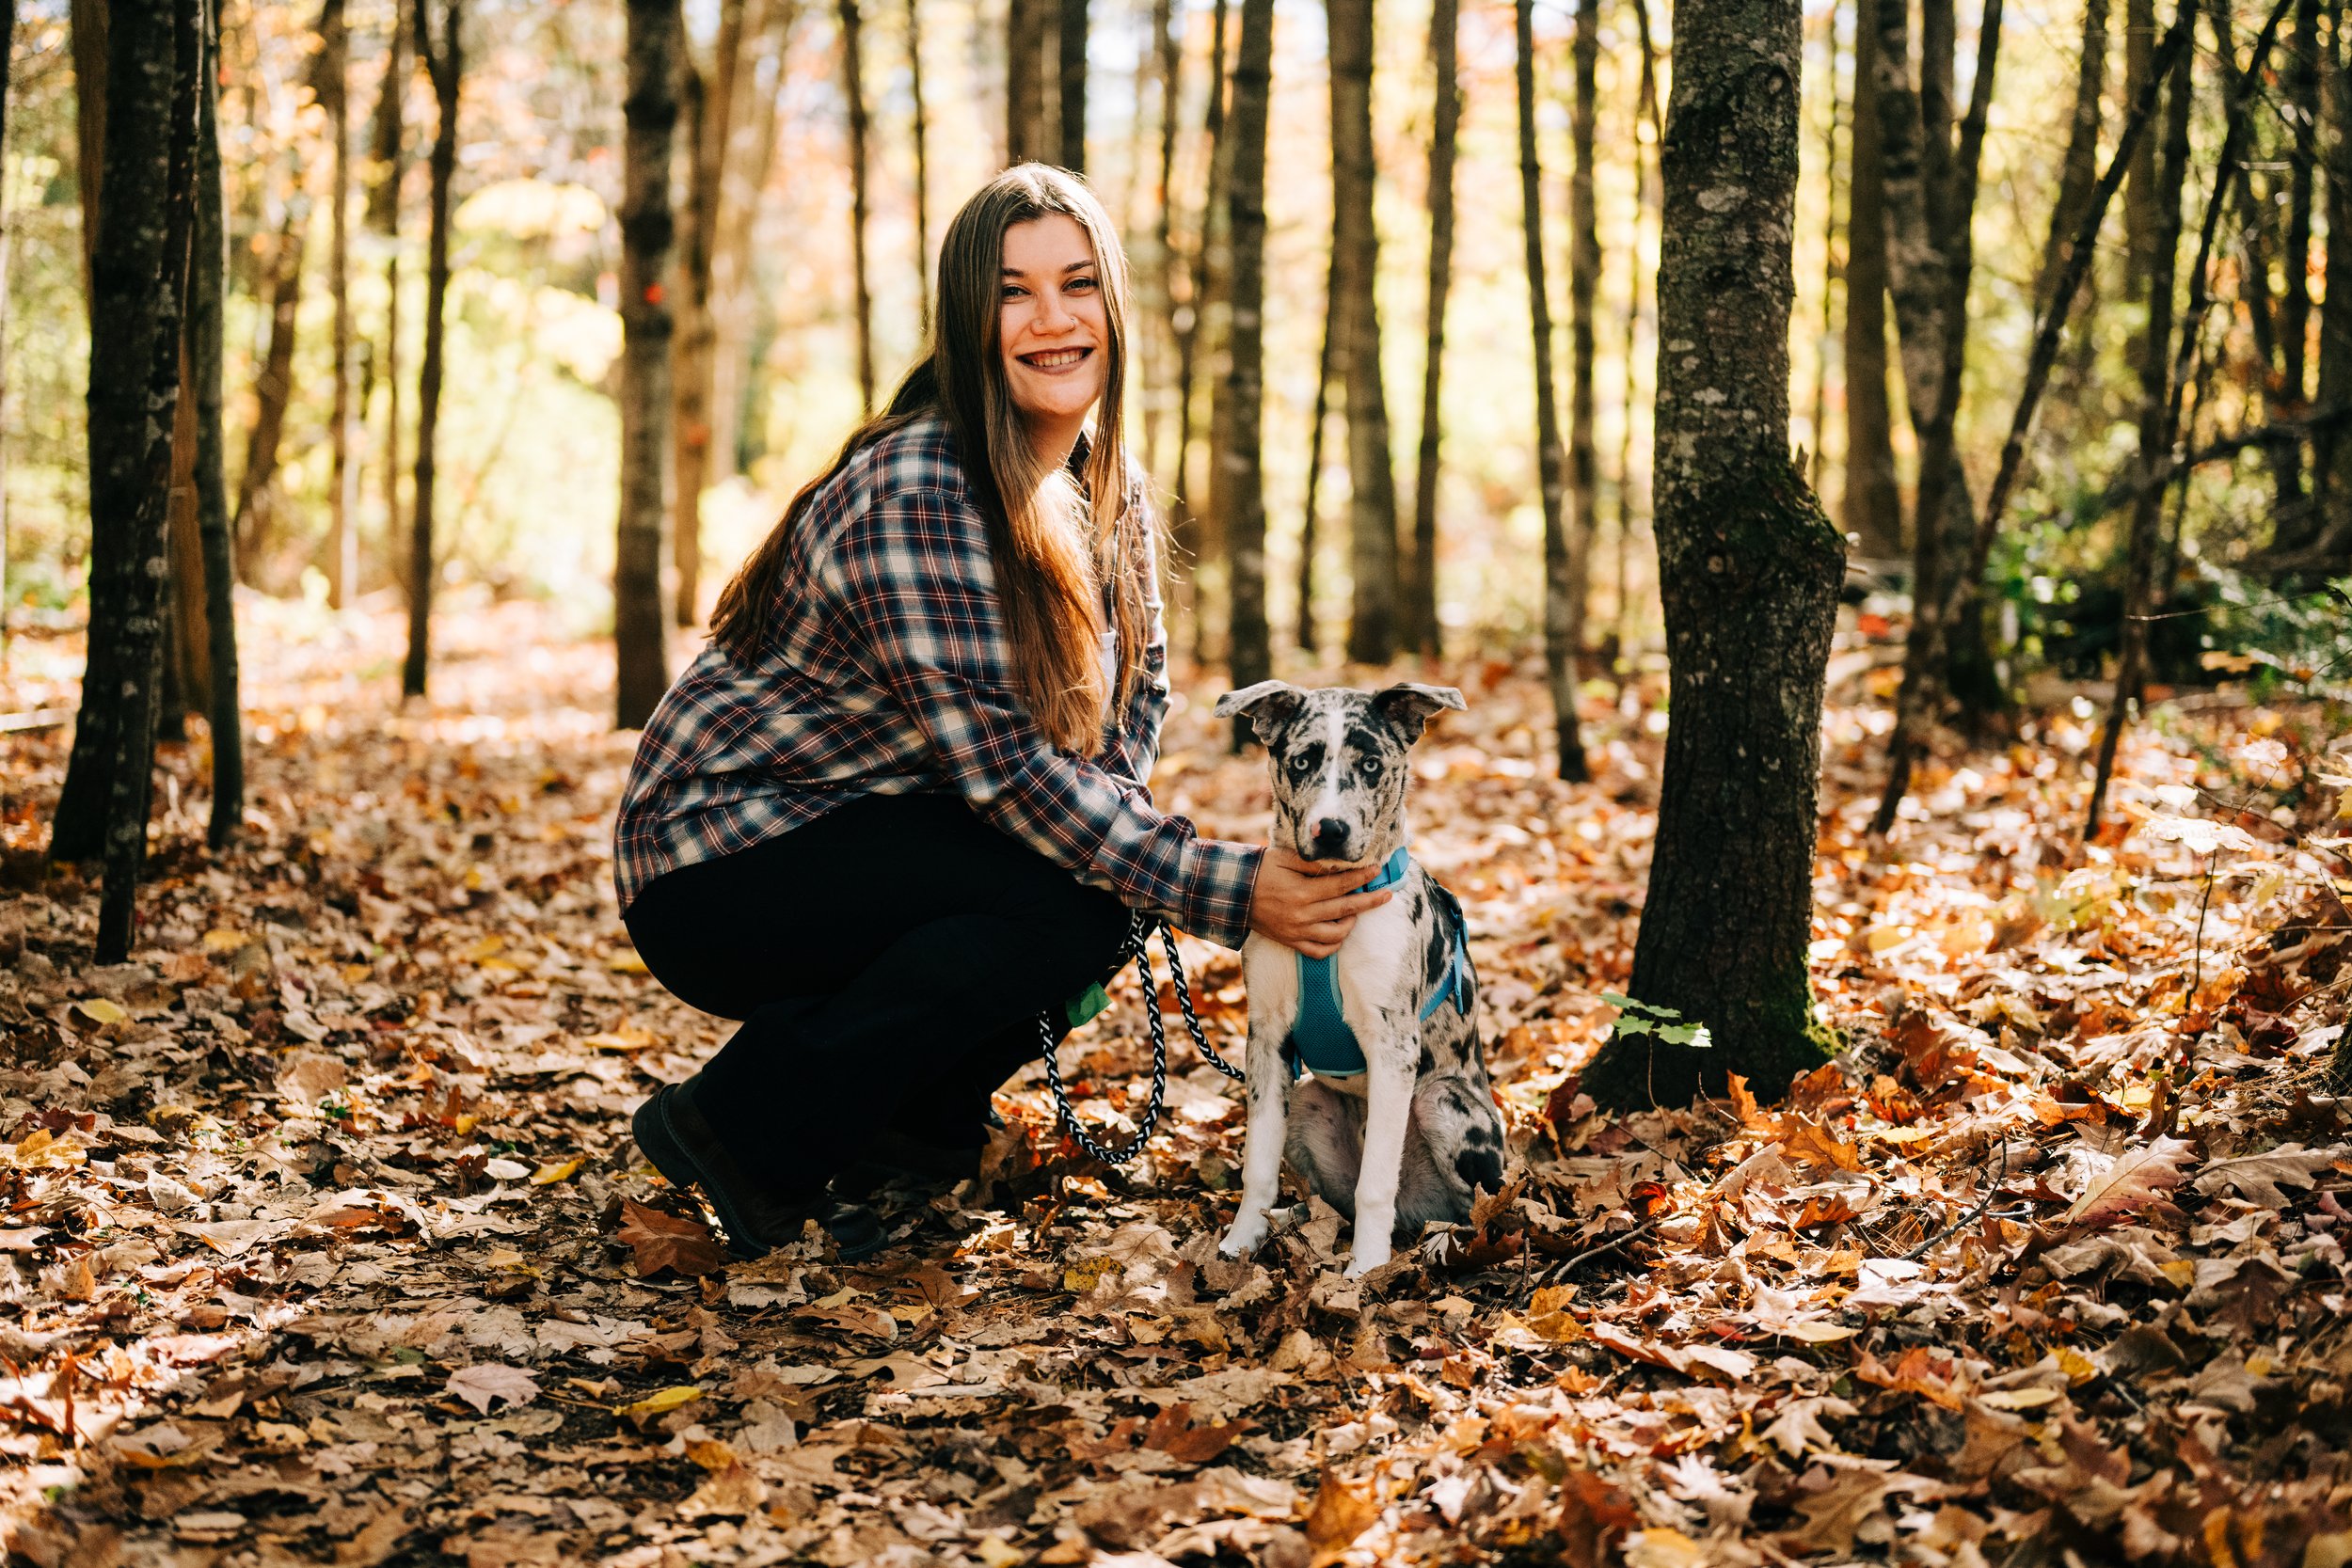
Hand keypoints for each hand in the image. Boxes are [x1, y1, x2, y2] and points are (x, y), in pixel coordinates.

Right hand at [1246, 846, 1392, 958]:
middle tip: (1387, 894)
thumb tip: (1341, 864)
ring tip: (1357, 911)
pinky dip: (1334, 944)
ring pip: (1336, 933)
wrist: (1234, 894)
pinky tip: (1340, 932)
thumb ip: (1313, 864)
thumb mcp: (1285, 859)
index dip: (1361, 877)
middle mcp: (1302, 914)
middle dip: (1370, 900)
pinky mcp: (1292, 942)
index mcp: (1301, 891)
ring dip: (1352, 922)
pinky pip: (1320, 951)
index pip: (1341, 885)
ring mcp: (1297, 931)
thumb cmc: (1261, 871)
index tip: (1377, 870)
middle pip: (1346, 909)